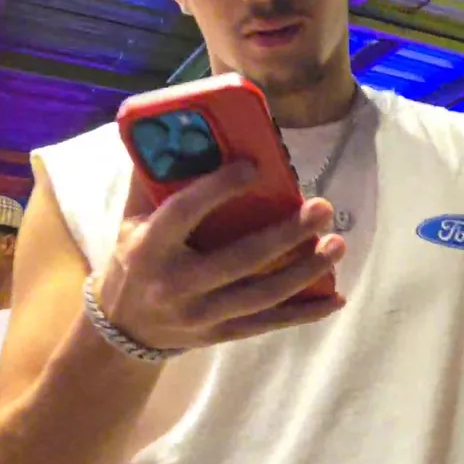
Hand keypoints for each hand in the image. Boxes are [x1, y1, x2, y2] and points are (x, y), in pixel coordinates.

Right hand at [95, 161, 345, 350]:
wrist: (126, 327)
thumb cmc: (136, 257)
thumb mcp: (133, 219)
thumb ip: (156, 179)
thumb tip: (185, 130)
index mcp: (150, 247)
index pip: (185, 212)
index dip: (219, 189)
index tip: (255, 166)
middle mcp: (176, 284)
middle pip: (240, 259)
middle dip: (287, 234)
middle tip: (323, 208)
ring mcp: (201, 314)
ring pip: (262, 295)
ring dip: (305, 271)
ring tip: (337, 245)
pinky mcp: (221, 333)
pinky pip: (268, 323)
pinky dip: (304, 313)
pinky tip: (336, 297)